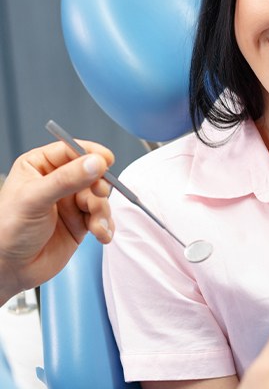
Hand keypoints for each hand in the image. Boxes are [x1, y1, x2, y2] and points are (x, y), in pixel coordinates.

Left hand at [0, 141, 113, 302]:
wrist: (8, 270)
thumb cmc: (7, 231)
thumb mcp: (35, 199)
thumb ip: (66, 179)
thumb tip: (95, 163)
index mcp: (41, 166)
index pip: (72, 150)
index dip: (91, 154)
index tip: (105, 161)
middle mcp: (58, 181)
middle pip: (92, 174)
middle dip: (99, 187)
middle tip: (98, 195)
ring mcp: (71, 201)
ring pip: (100, 197)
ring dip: (102, 211)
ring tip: (95, 225)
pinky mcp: (80, 221)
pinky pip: (102, 217)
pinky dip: (105, 226)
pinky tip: (100, 234)